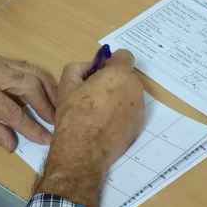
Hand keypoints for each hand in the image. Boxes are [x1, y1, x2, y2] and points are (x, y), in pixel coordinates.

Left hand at [0, 29, 56, 150]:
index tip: (46, 140)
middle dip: (47, 107)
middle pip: (30, 86)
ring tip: (59, 110)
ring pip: (33, 73)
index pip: (12, 112)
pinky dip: (42, 81)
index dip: (31, 128)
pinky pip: (28, 68)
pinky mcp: (1, 58)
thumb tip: (12, 143)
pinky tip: (50, 94)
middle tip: (58, 125)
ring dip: (49, 91)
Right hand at [36, 50, 143, 206]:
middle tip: (93, 95)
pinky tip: (104, 125)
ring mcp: (140, 109)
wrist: (83, 150)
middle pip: (126, 77)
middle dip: (113, 81)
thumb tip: (90, 66)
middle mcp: (135, 89)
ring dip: (117, 98)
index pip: (124, 56)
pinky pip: (130, 112)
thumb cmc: (73, 114)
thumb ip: (79, 67)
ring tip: (97, 113)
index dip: (110, 63)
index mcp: (119, 74)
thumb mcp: (67, 84)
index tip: (98, 74)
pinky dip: (120, 114)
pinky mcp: (139, 126)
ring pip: (129, 95)